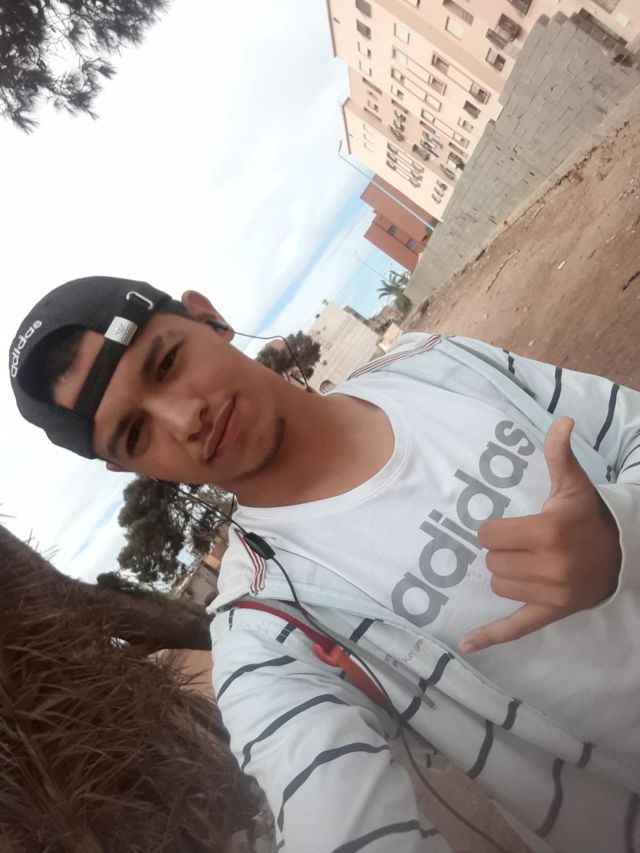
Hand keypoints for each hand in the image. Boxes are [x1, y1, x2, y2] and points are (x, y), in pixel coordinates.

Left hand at [458, 417, 620, 653]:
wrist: (621, 554)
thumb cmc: (587, 515)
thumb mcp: (572, 484)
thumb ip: (559, 454)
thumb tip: (563, 419)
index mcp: (548, 532)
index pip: (488, 534)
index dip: (495, 529)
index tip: (512, 526)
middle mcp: (550, 566)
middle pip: (491, 560)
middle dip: (502, 550)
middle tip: (525, 544)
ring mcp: (551, 594)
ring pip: (497, 585)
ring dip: (506, 573)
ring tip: (530, 562)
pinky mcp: (552, 613)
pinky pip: (515, 628)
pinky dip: (489, 637)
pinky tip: (465, 645)